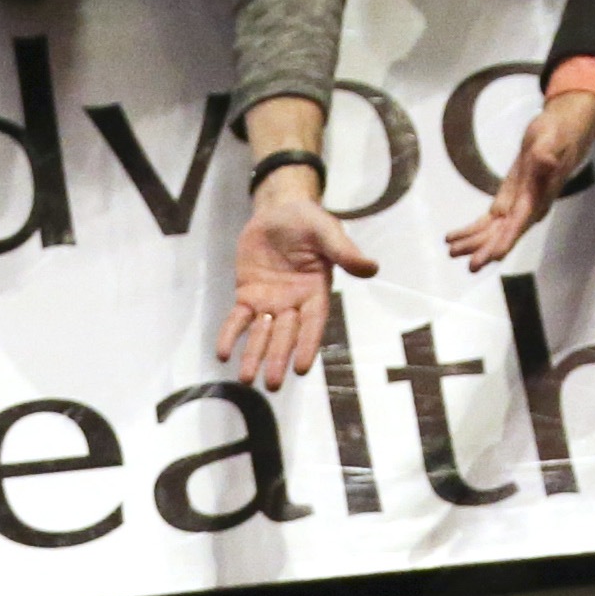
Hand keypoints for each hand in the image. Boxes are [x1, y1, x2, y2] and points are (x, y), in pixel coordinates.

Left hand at [223, 167, 372, 388]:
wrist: (279, 210)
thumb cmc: (308, 221)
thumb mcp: (327, 231)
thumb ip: (344, 251)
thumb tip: (372, 268)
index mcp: (316, 292)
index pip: (312, 324)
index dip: (306, 345)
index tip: (301, 368)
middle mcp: (294, 304)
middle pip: (285, 336)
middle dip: (277, 358)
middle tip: (272, 385)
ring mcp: (269, 302)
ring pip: (261, 334)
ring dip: (253, 356)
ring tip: (246, 380)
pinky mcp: (248, 295)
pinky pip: (238, 319)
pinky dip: (230, 335)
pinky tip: (222, 354)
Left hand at [445, 86, 594, 271]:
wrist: (561, 132)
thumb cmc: (557, 133)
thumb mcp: (551, 139)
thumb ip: (547, 153)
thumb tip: (547, 160)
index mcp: (537, 197)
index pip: (521, 223)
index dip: (507, 240)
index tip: (494, 256)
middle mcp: (528, 208)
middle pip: (505, 234)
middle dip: (487, 250)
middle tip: (470, 266)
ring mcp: (517, 207)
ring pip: (493, 232)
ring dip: (474, 243)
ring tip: (452, 251)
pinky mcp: (509, 201)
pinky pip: (489, 222)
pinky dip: (473, 231)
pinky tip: (455, 237)